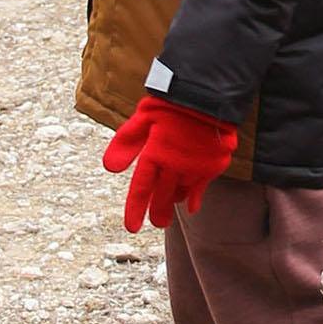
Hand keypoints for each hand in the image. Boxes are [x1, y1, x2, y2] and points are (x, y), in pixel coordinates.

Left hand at [102, 95, 237, 232]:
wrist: (209, 96)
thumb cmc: (171, 104)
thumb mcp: (142, 118)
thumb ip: (126, 143)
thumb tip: (110, 168)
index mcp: (153, 155)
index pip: (141, 190)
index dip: (135, 210)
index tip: (132, 227)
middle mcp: (174, 167)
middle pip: (162, 198)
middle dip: (158, 213)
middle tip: (157, 223)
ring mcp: (195, 168)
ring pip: (182, 193)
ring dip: (175, 201)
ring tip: (173, 205)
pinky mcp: (213, 165)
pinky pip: (201, 188)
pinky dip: (195, 197)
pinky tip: (193, 204)